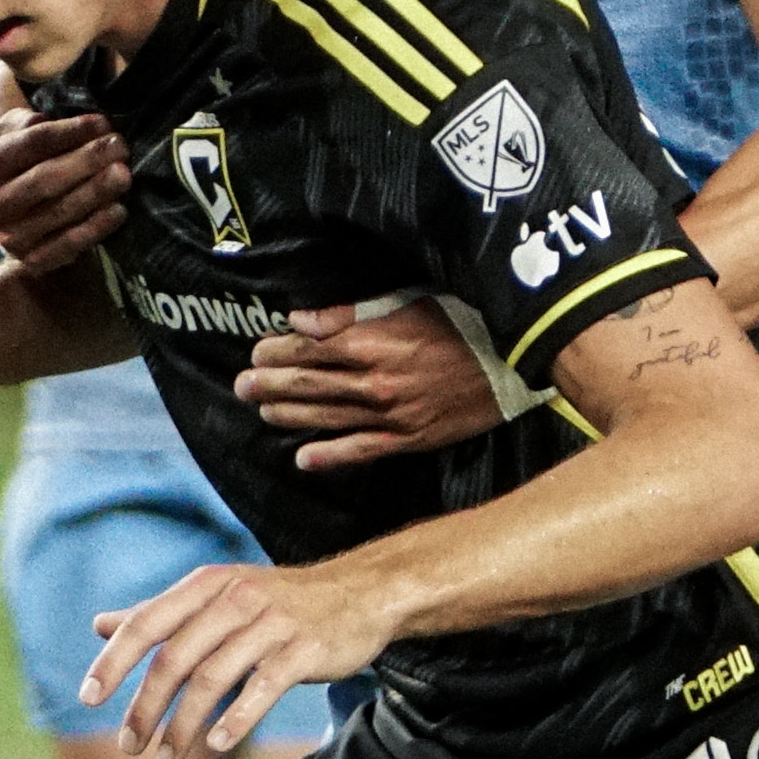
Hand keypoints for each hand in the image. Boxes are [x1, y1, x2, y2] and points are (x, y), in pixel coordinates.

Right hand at [0, 93, 127, 272]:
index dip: (69, 132)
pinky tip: (119, 210)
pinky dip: (95, 228)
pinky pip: (67, 246)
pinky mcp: (30, 260)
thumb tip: (81, 127)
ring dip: (95, 192)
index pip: (30, 144)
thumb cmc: (18, 155)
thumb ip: (36, 120)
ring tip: (124, 173)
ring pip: (57, 212)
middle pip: (43, 180)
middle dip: (86, 161)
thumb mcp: (15, 128)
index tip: (102, 123)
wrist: (2, 200)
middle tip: (120, 146)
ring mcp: (6, 237)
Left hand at [83, 557, 388, 758]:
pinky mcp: (305, 650)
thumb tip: (100, 625)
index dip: (114, 662)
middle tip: (130, 746)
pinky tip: (216, 743)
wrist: (362, 592)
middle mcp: (235, 598)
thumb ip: (161, 613)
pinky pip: (263, 688)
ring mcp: (272, 623)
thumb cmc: (277, 601)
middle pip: (175, 658)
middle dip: (146, 707)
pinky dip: (236, 718)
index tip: (87, 699)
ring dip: (183, 725)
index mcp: (207, 585)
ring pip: (213, 679)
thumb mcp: (216, 595)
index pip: (146, 623)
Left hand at [235, 299, 501, 470]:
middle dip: (271, 383)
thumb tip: (303, 318)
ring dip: (289, 415)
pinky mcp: (410, 438)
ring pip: (327, 417)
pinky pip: (361, 451)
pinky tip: (302, 459)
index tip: (257, 350)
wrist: (517, 361)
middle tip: (242, 384)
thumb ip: (354, 312)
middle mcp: (376, 381)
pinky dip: (329, 455)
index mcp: (374, 342)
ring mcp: (392, 415)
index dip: (279, 349)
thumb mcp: (412, 299)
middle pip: (310, 383)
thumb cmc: (467, 320)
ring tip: (262, 412)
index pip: (311, 347)